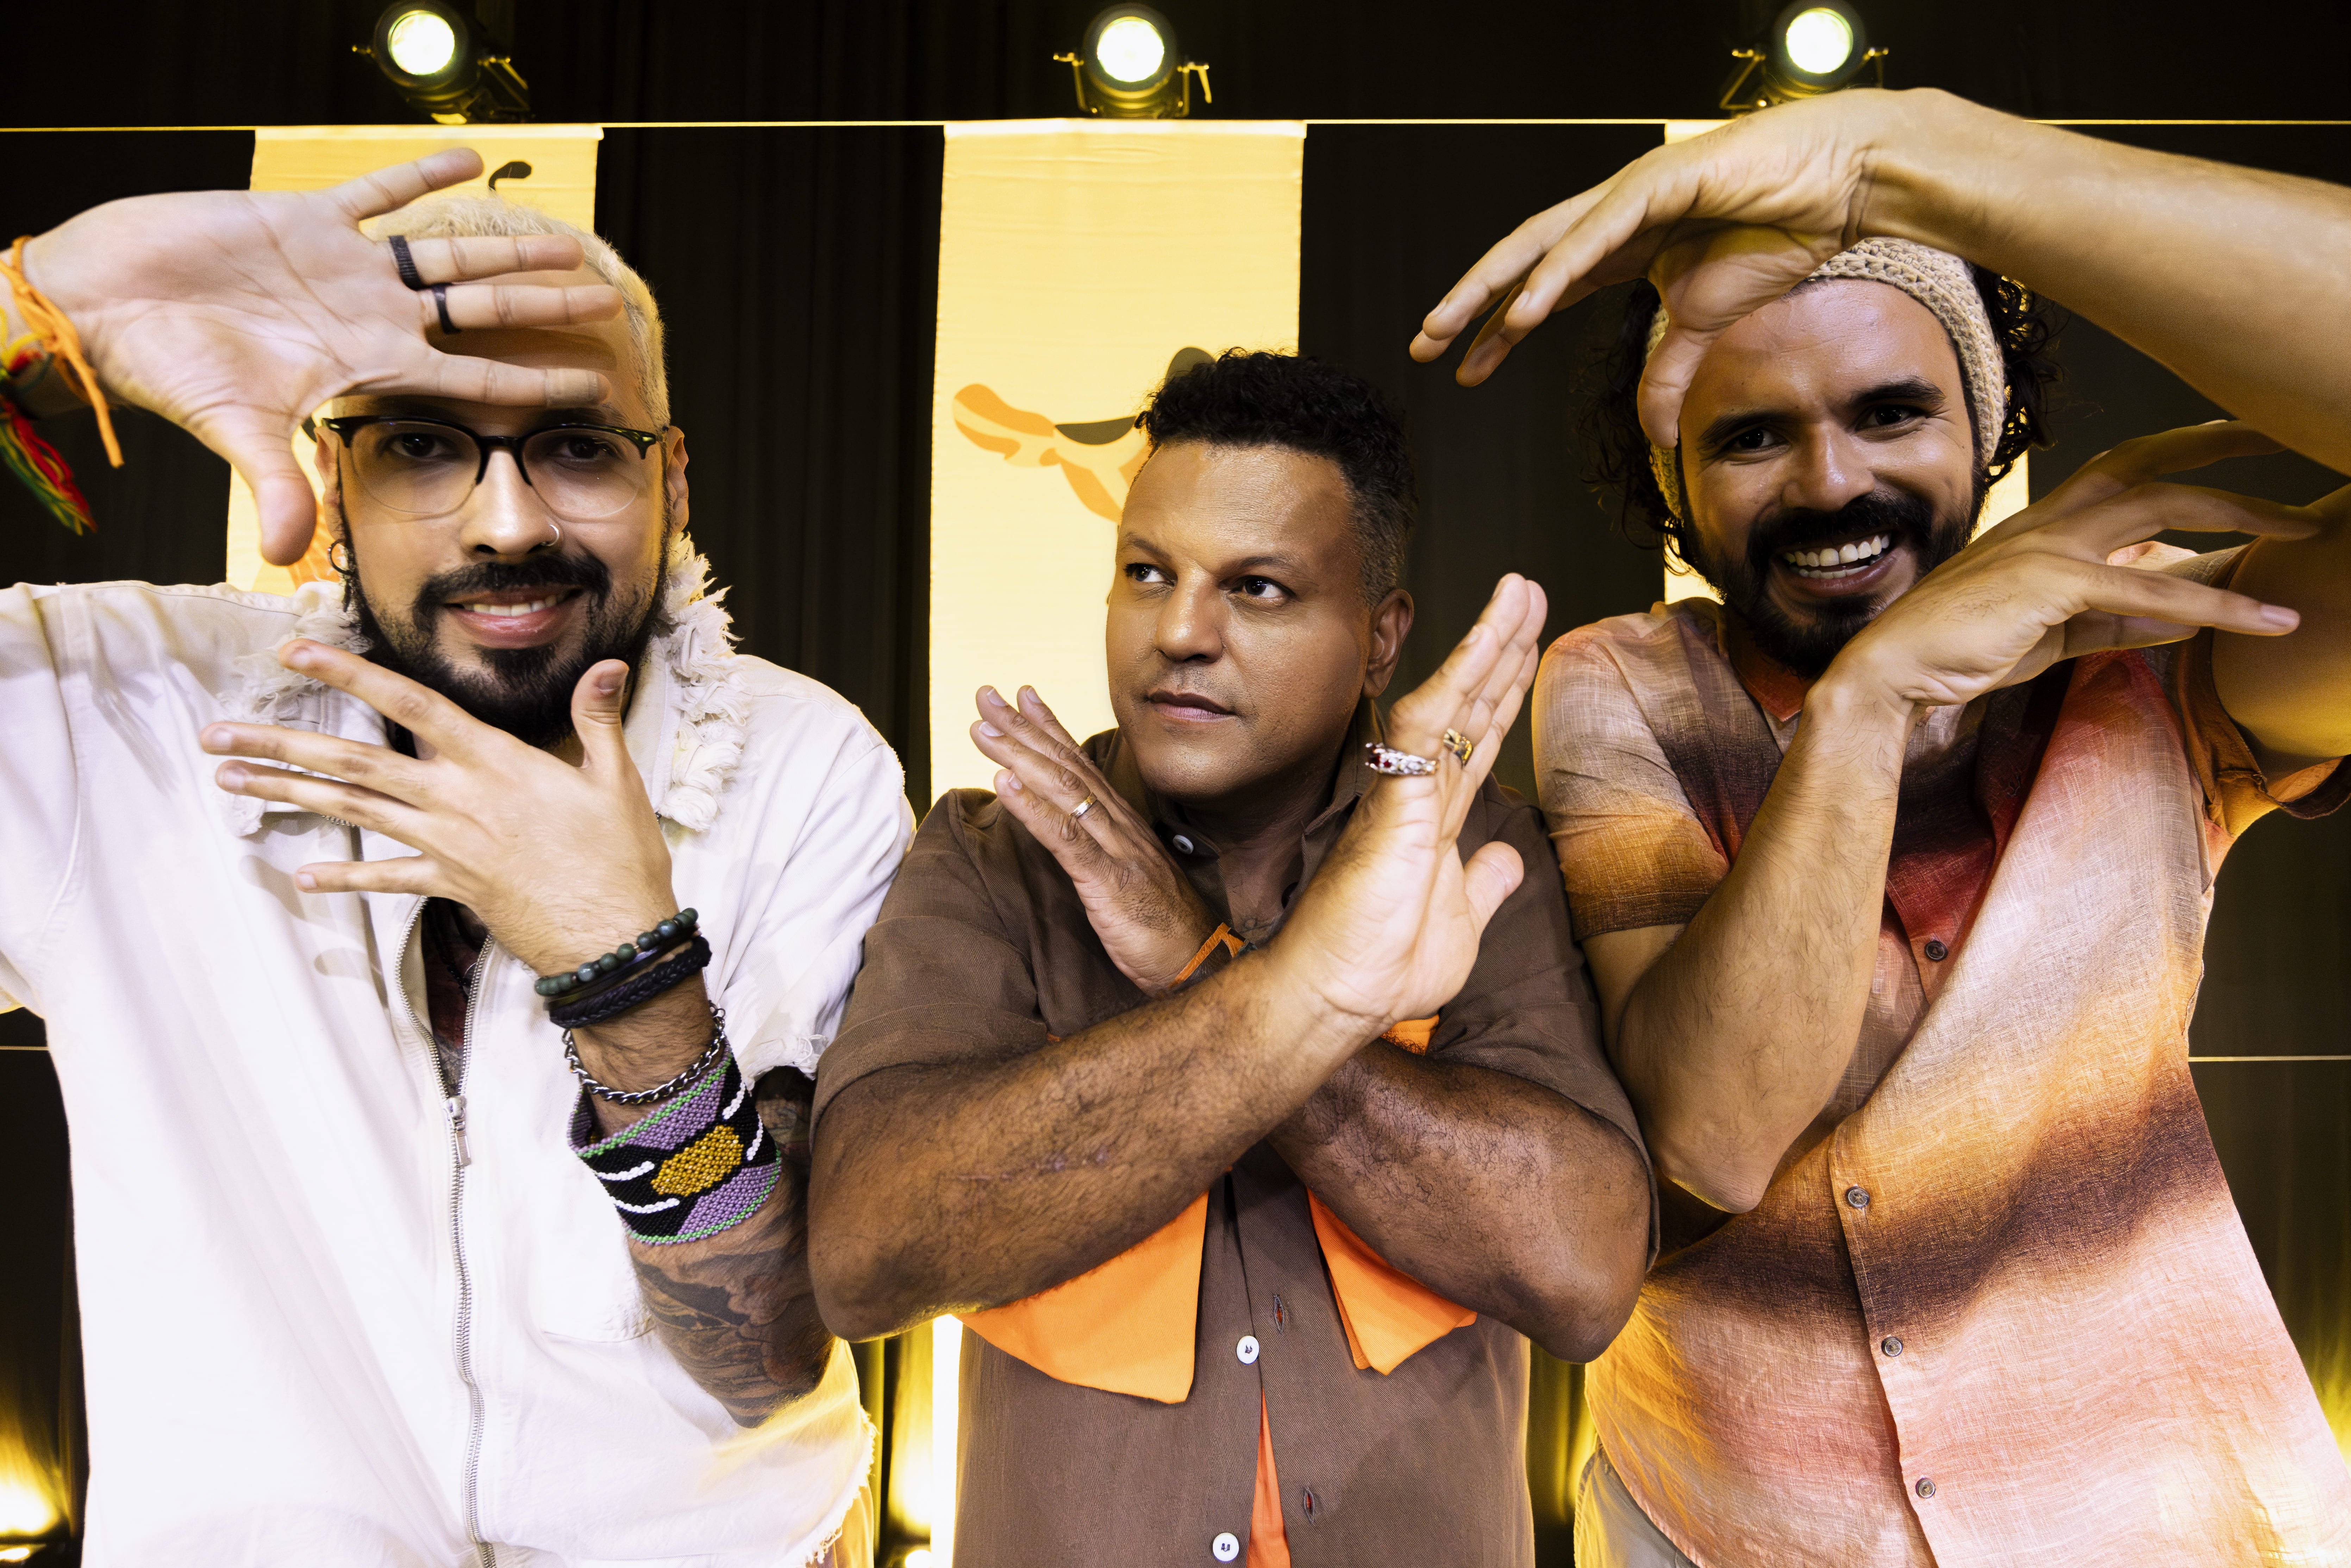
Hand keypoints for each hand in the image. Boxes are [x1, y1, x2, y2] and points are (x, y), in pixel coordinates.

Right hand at [20, 148, 622, 564]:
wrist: (109, 311)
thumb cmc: (169, 370)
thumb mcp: (232, 434)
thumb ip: (272, 489)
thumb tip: (285, 560)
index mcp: (368, 365)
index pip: (474, 378)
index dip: (534, 380)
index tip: (594, 382)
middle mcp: (371, 316)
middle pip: (481, 311)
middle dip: (542, 306)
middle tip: (606, 300)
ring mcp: (344, 266)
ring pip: (449, 254)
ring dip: (507, 247)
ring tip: (568, 242)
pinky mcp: (304, 216)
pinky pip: (377, 191)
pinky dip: (421, 175)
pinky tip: (472, 160)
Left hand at [201, 642, 674, 973]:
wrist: (614, 939)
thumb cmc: (619, 857)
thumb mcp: (616, 781)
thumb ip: (598, 718)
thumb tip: (607, 665)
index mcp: (495, 763)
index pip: (411, 707)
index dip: (352, 674)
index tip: (296, 652)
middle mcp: (457, 800)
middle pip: (355, 762)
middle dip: (282, 742)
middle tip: (218, 734)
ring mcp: (447, 846)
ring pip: (354, 811)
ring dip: (289, 793)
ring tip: (232, 781)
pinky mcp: (452, 886)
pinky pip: (389, 880)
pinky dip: (348, 877)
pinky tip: (305, 874)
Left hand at [969, 684, 1219, 993]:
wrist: (1197, 962)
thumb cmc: (1160, 925)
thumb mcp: (1126, 877)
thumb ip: (1101, 848)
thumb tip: (1072, 831)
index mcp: (1121, 824)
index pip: (1080, 765)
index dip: (1049, 728)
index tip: (1021, 697)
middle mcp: (1118, 825)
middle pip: (1066, 766)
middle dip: (1024, 728)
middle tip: (987, 695)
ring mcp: (1115, 850)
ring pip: (1063, 791)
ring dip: (1020, 757)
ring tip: (984, 730)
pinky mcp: (1109, 881)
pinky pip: (1066, 838)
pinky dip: (1033, 809)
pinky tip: (1004, 786)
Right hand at [1270, 575, 1548, 1029]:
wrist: (1340, 996)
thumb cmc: (1382, 966)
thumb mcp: (1461, 924)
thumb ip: (1485, 884)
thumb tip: (1508, 857)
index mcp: (1435, 820)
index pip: (1476, 738)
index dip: (1504, 689)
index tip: (1529, 644)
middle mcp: (1420, 794)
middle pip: (1471, 705)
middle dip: (1504, 647)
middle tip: (1532, 590)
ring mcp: (1406, 792)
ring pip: (1454, 698)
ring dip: (1490, 642)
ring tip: (1522, 589)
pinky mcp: (1396, 800)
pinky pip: (1427, 724)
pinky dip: (1458, 677)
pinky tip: (1487, 638)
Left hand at [1410, 90, 1939, 440]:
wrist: (1839, 188)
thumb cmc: (1780, 236)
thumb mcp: (1708, 325)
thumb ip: (1670, 375)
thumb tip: (1652, 436)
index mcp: (1621, 245)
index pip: (1542, 289)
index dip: (1499, 329)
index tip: (1464, 368)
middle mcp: (1613, 215)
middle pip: (1522, 262)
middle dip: (1469, 305)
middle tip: (1422, 344)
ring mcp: (1631, 193)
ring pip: (1541, 243)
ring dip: (1490, 289)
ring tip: (1446, 328)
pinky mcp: (1659, 180)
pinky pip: (1595, 233)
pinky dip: (1555, 272)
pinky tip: (1522, 308)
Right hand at [1824, 422, 2315, 713]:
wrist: (1890, 676)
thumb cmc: (1959, 653)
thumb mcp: (2056, 633)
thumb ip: (2120, 616)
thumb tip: (2184, 613)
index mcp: (2045, 528)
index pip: (2126, 468)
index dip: (2184, 448)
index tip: (2240, 443)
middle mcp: (2048, 522)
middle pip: (2149, 462)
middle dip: (2222, 445)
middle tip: (2290, 436)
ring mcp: (2048, 548)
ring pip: (2161, 505)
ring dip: (2244, 513)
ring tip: (2306, 528)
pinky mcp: (2050, 586)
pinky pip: (2148, 589)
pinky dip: (2215, 604)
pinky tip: (2265, 618)